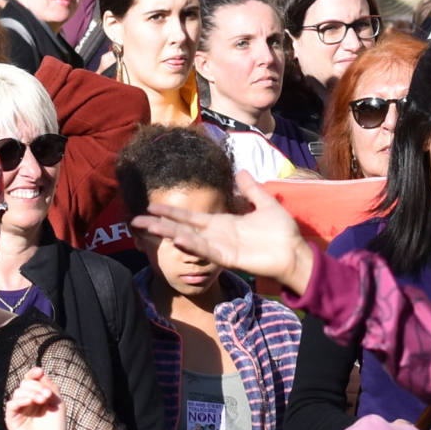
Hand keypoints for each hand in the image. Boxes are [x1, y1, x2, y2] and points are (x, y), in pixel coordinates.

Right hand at [133, 171, 314, 292]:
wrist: (294, 251)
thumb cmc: (282, 232)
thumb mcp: (265, 203)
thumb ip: (250, 190)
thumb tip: (241, 171)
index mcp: (221, 223)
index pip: (190, 217)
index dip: (171, 212)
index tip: (151, 206)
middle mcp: (216, 236)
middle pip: (181, 228)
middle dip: (159, 224)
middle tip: (135, 221)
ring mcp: (220, 247)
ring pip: (188, 239)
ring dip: (167, 233)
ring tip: (147, 227)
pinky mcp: (228, 258)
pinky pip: (205, 250)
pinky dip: (191, 245)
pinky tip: (176, 238)